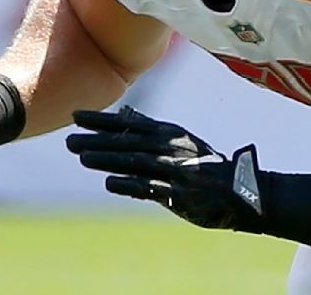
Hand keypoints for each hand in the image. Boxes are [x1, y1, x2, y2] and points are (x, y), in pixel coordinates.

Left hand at [66, 106, 264, 230]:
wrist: (241, 191)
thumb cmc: (205, 166)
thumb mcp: (181, 141)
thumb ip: (152, 131)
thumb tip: (124, 117)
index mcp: (170, 133)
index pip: (130, 123)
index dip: (103, 120)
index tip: (76, 116)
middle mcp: (171, 148)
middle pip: (128, 141)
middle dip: (97, 140)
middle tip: (69, 140)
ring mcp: (176, 170)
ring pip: (136, 161)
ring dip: (107, 159)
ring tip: (82, 156)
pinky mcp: (180, 193)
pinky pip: (151, 187)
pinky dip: (130, 184)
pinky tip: (109, 183)